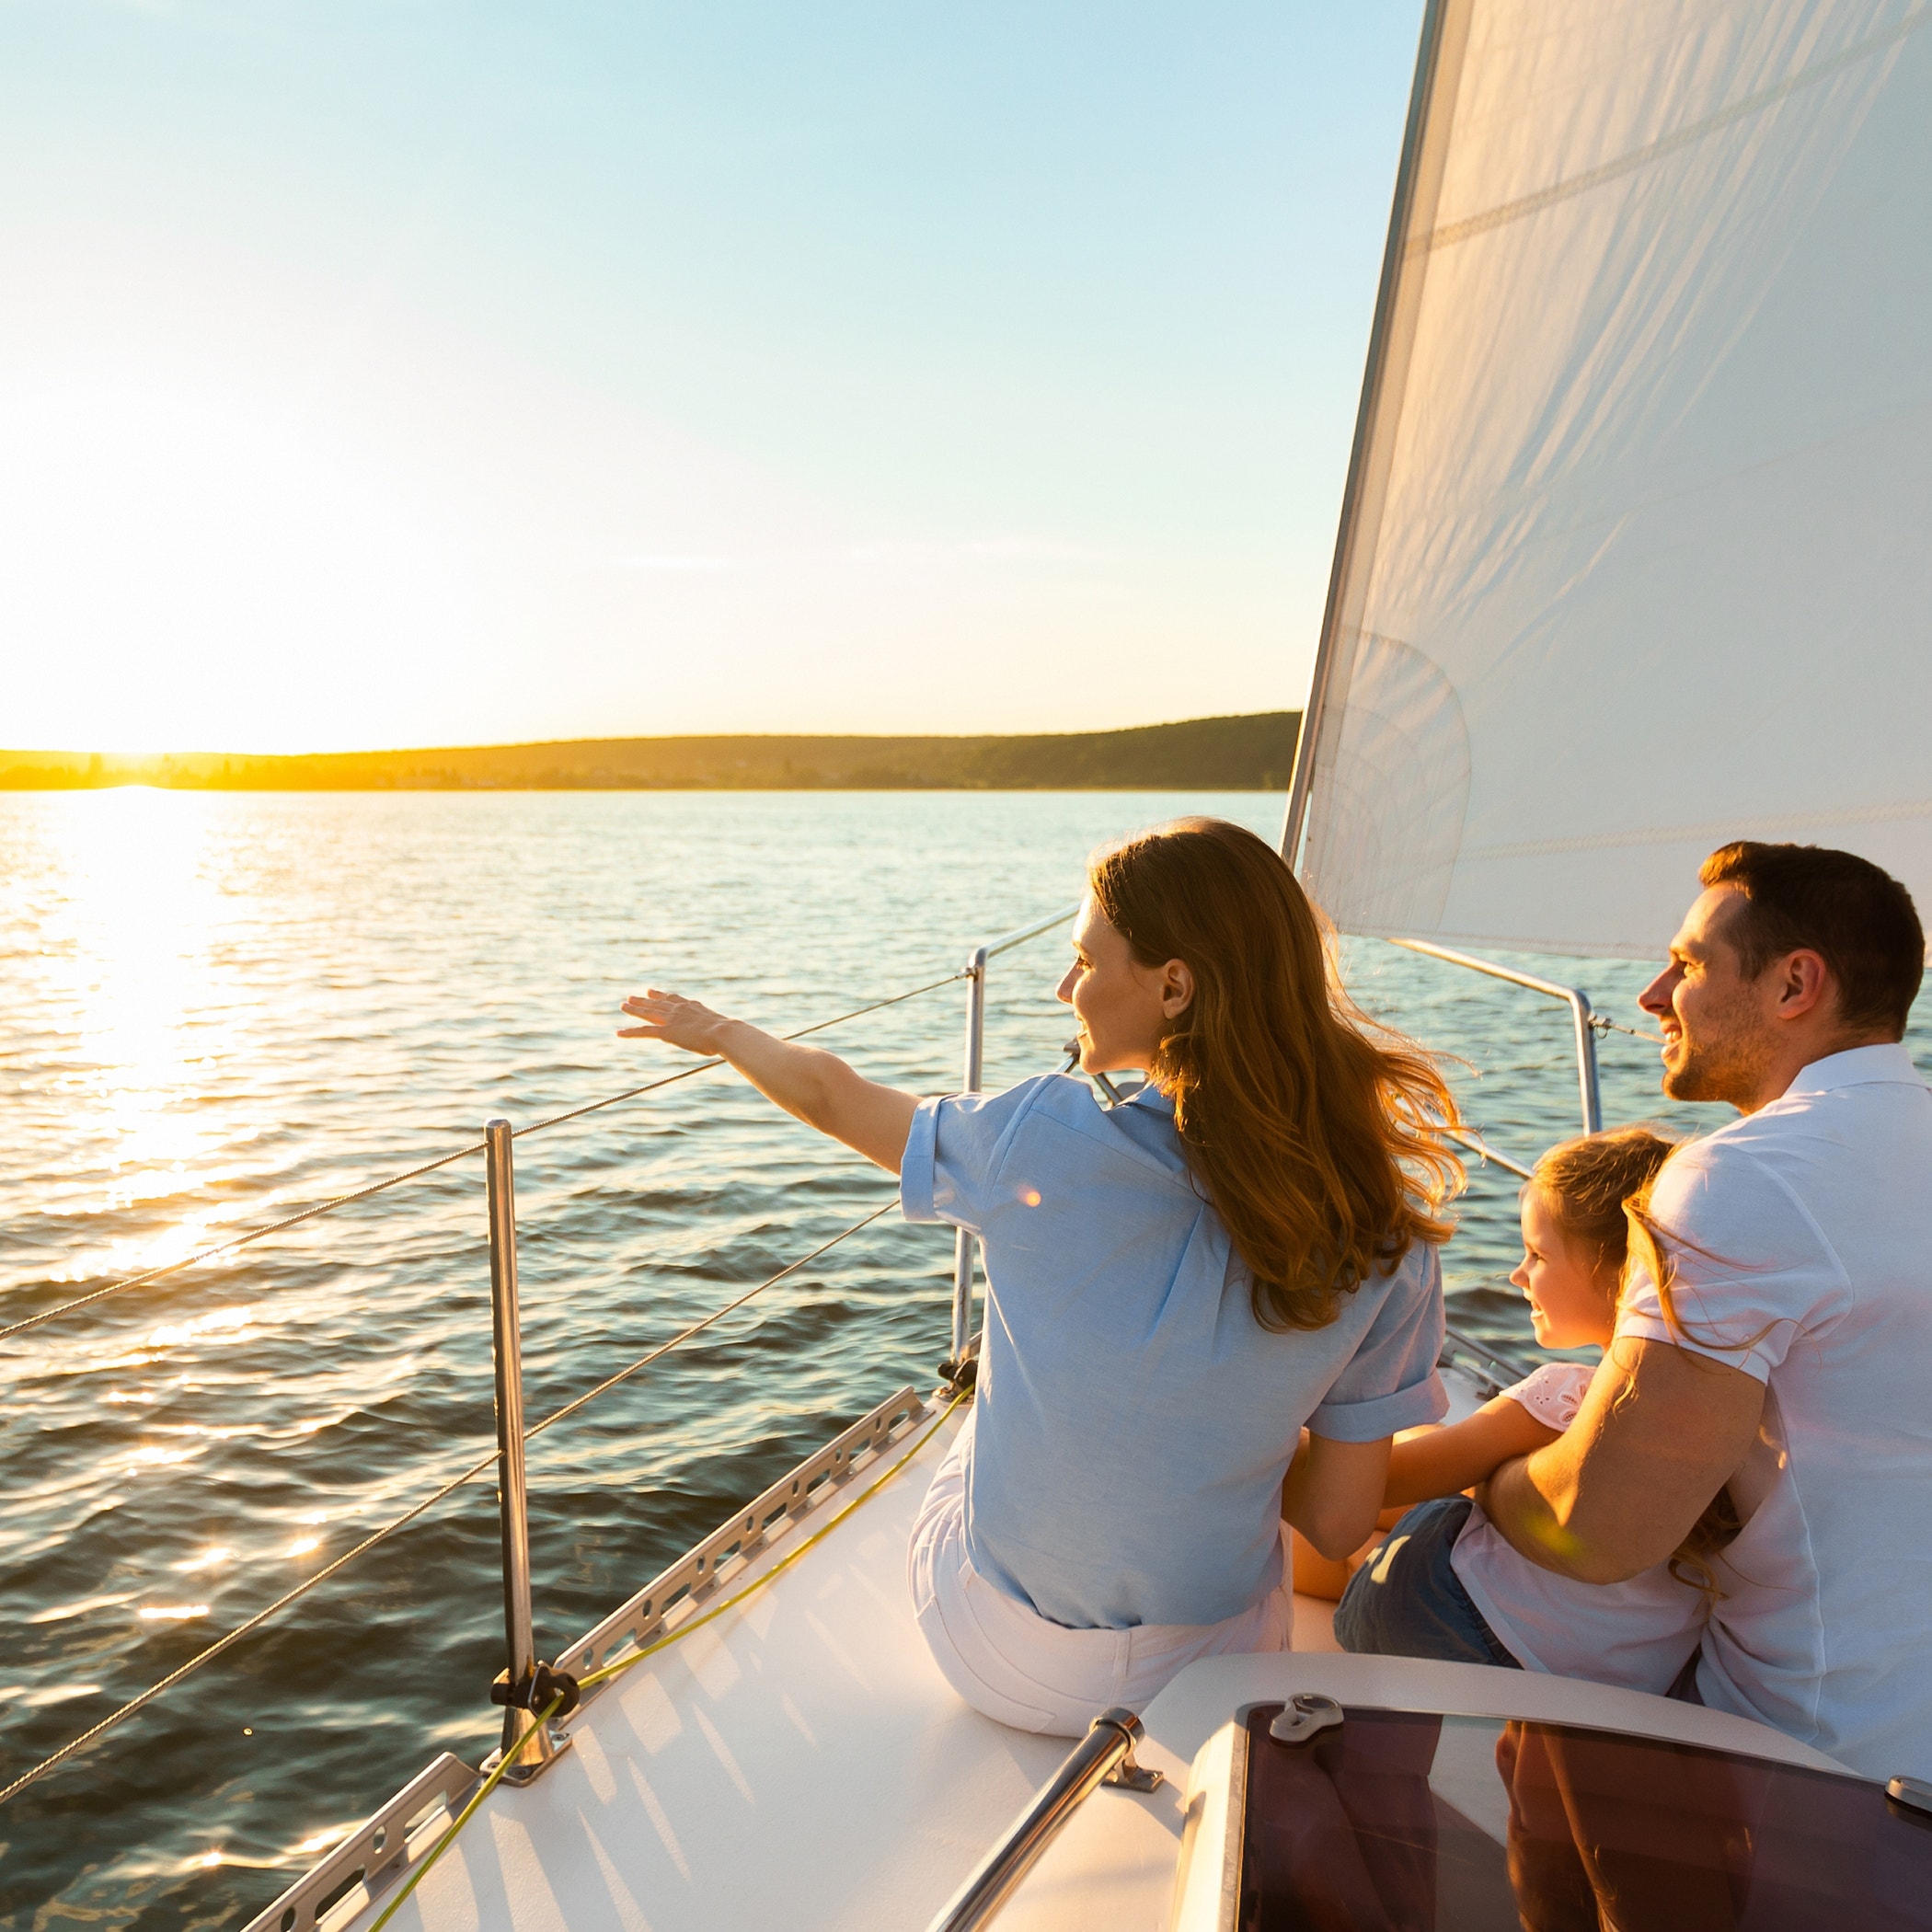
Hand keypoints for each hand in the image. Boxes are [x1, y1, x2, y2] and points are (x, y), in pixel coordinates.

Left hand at [618, 988, 733, 1055]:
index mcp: (692, 1006)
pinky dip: (630, 1033)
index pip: (673, 998)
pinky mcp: (665, 1032)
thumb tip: (735, 1035)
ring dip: (634, 1010)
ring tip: (623, 1006)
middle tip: (631, 996)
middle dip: (643, 1000)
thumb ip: (720, 1029)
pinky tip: (619, 1033)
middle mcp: (679, 1009)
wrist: (724, 1032)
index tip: (652, 991)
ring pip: (647, 1013)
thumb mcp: (723, 1028)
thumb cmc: (729, 1034)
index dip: (661, 995)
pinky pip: (643, 1032)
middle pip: (656, 1003)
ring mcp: (671, 1019)